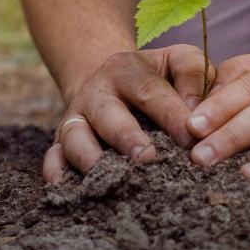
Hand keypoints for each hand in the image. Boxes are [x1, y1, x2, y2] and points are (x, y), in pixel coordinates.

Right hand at [43, 44, 214, 182]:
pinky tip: (68, 188)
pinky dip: (56, 171)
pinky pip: (53, 157)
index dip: (171, 114)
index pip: (150, 91)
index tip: (192, 138)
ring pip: (75, 137)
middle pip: (108, 115)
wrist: (110, 81)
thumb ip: (192, 74)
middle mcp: (96, 93)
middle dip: (127, 138)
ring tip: (113, 179)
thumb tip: (196, 114)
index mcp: (126, 69)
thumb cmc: (156, 77)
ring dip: (91, 158)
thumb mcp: (175, 61)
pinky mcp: (61, 141)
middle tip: (148, 159)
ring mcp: (75, 118)